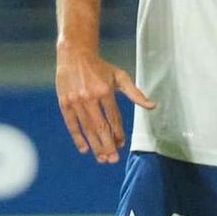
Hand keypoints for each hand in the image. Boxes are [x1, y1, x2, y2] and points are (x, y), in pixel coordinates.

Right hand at [55, 45, 153, 164]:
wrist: (75, 55)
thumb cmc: (101, 68)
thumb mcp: (120, 77)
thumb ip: (135, 93)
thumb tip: (152, 106)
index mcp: (105, 91)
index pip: (113, 118)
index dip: (118, 133)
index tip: (121, 144)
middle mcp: (90, 97)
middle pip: (100, 127)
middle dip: (107, 145)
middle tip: (113, 160)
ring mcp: (75, 101)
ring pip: (87, 128)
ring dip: (94, 145)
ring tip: (102, 158)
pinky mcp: (64, 103)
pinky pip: (71, 124)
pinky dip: (77, 137)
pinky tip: (84, 149)